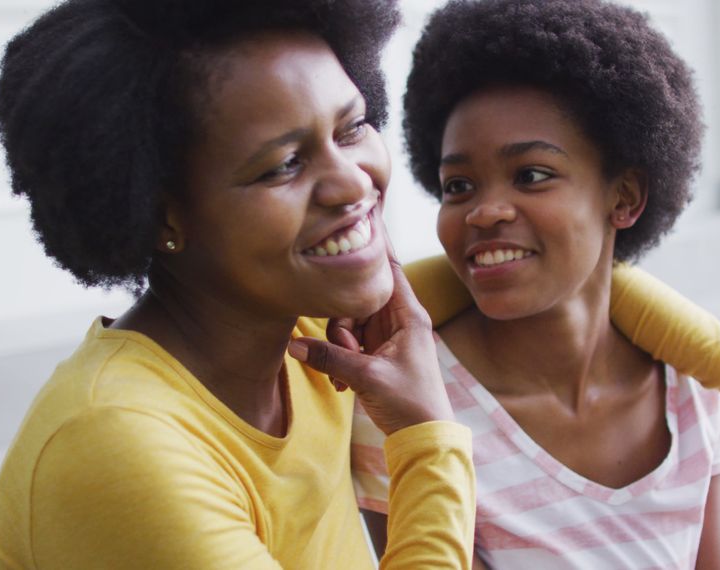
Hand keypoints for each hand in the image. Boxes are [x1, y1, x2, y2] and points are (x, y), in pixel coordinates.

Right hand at [288, 252, 452, 434]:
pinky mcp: (378, 354)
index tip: (363, 218)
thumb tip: (294, 344)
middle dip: (342, 326)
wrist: (424, 438)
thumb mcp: (368, 378)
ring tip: (345, 377)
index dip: (374, 247)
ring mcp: (387, 337)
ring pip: (349, 323)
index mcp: (408, 316)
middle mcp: (399, 321)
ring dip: (339, 349)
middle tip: (347, 353)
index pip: (390, 268)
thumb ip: (331, 358)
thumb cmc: (411, 404)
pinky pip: (350, 345)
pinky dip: (341, 360)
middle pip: (358, 298)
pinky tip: (342, 384)